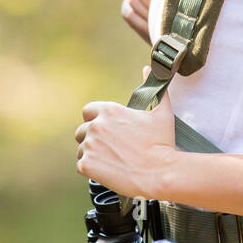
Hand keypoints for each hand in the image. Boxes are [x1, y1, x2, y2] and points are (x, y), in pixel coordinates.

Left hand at [76, 66, 175, 198]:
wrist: (160, 173)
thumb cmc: (161, 143)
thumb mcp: (161, 112)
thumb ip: (154, 89)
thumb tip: (148, 69)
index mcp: (109, 111)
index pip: (88, 111)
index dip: (96, 120)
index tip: (108, 130)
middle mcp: (95, 126)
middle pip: (82, 131)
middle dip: (93, 139)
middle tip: (111, 149)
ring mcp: (89, 146)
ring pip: (81, 149)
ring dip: (93, 155)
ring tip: (112, 161)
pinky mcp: (86, 165)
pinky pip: (81, 166)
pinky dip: (92, 170)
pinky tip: (108, 171)